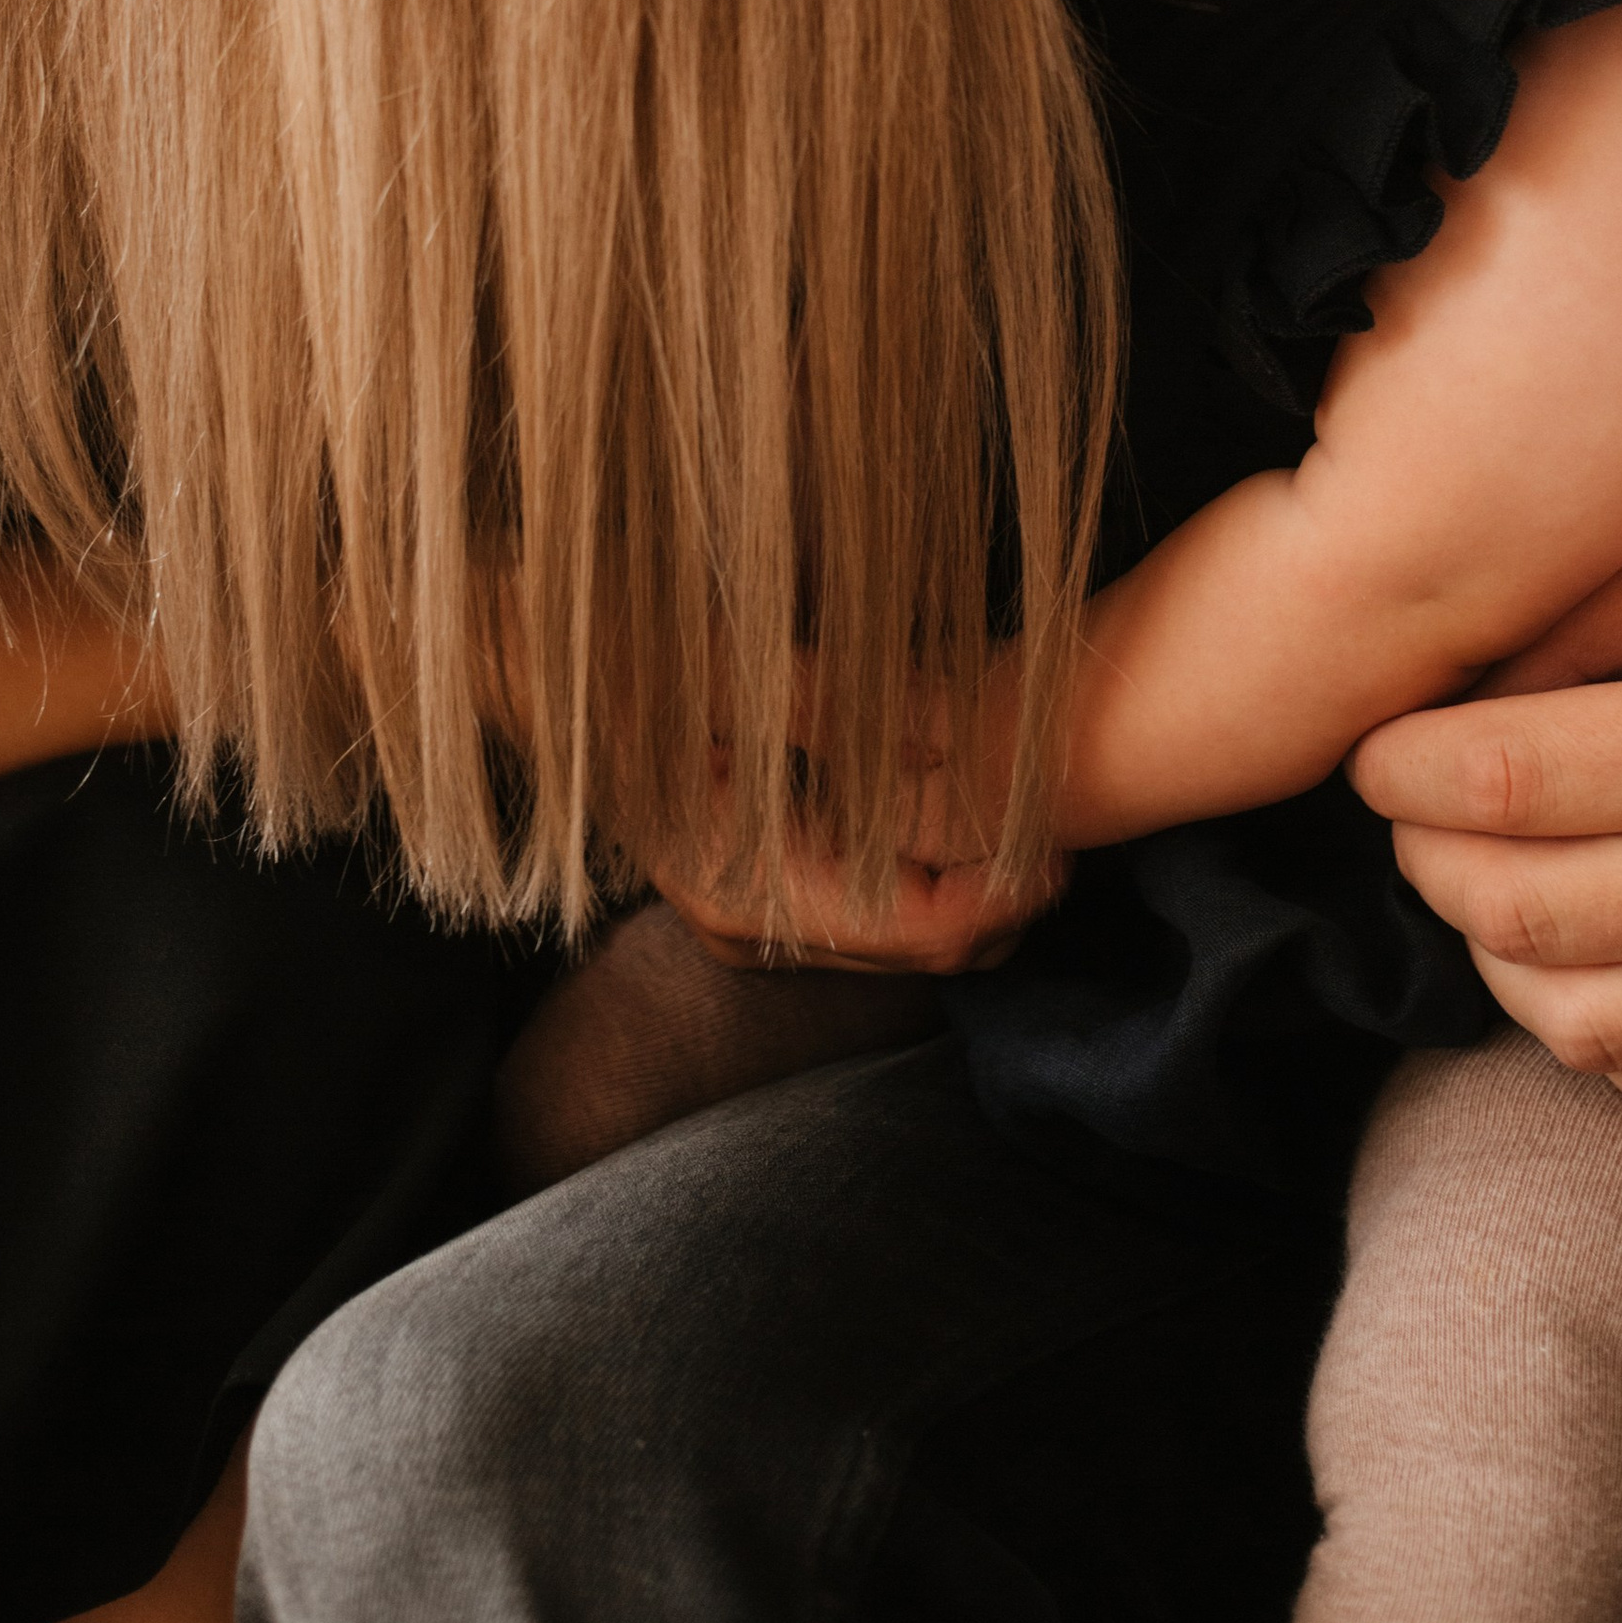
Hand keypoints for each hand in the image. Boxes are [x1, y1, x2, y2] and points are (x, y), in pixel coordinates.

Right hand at [648, 650, 1052, 976]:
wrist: (557, 685)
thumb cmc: (644, 668)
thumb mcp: (736, 677)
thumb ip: (828, 705)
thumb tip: (939, 712)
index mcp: (751, 884)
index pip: (916, 930)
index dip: (998, 894)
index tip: (1055, 845)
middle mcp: (752, 923)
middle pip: (920, 954)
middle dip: (1002, 904)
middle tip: (1063, 837)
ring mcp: (750, 919)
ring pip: (901, 946)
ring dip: (972, 897)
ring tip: (1022, 829)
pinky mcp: (757, 900)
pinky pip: (867, 920)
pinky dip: (924, 884)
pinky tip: (952, 825)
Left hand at [1349, 471, 1621, 1133]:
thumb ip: (1580, 602)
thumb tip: (1450, 692)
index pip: (1500, 784)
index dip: (1397, 770)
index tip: (1376, 749)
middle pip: (1518, 915)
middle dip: (1423, 859)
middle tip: (1414, 810)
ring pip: (1576, 1029)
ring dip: (1494, 957)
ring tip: (1491, 880)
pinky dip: (1599, 1041)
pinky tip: (1594, 958)